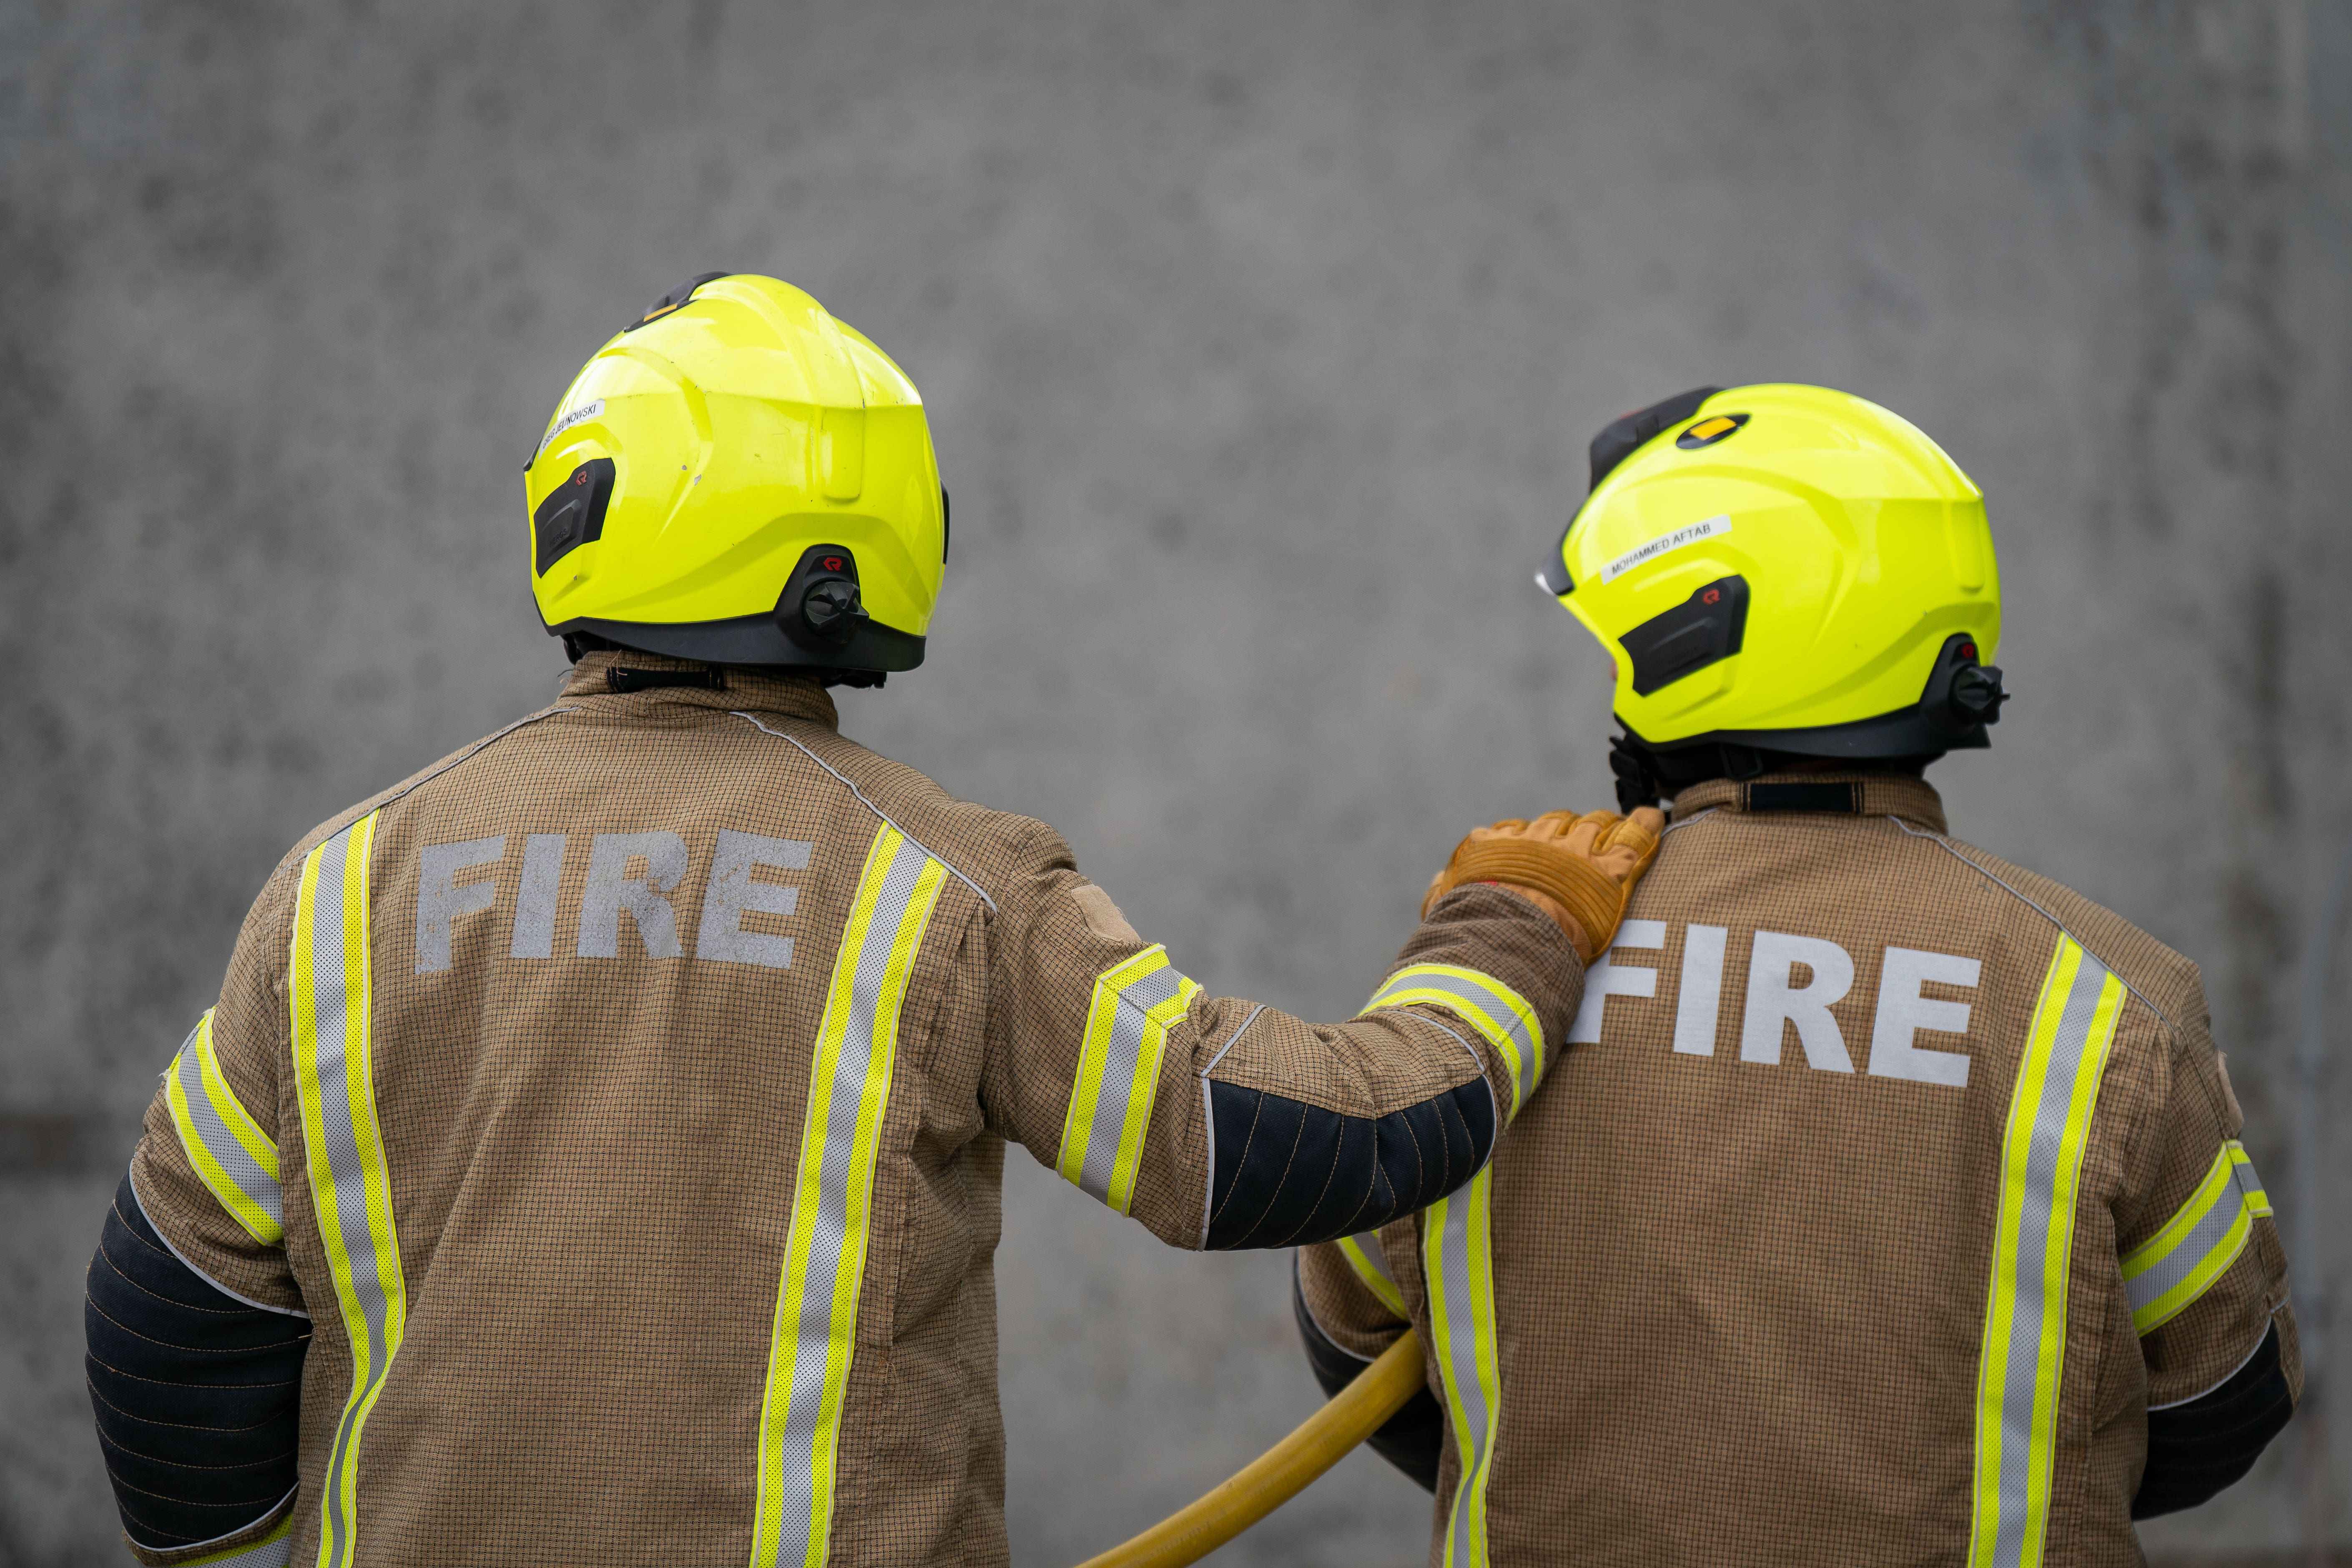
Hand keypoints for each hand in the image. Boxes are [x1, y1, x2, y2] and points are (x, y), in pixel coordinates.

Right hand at [1422, 807, 1666, 963]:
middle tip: (1577, 842)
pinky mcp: (1609, 872)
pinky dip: (1646, 825)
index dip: (1529, 838)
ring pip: (1595, 825)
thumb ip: (1443, 891)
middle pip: (1558, 822)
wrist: (1505, 943)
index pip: (1517, 831)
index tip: (1534, 846)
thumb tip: (1441, 878)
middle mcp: (1537, 841)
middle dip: (1567, 829)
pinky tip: (1654, 817)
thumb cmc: (1471, 932)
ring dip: (1602, 827)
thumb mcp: (1445, 910)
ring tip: (1611, 832)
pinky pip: (1634, 838)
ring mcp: (1576, 853)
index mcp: (1498, 847)